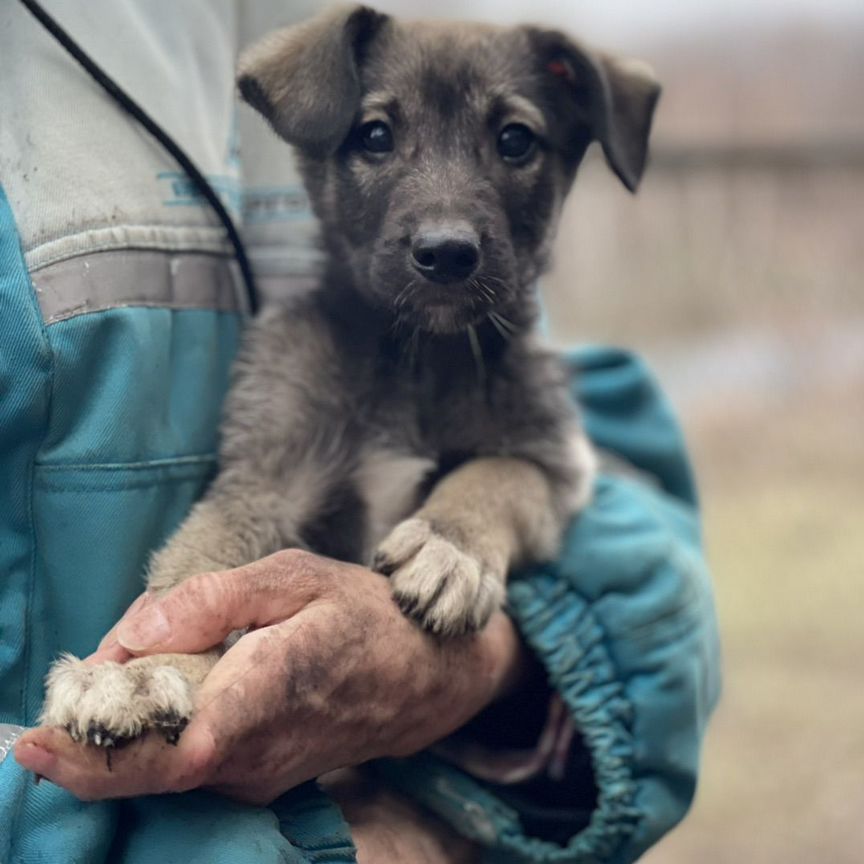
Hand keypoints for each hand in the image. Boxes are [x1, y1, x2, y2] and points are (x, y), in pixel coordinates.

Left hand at [16, 549, 524, 802]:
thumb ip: (214, 600)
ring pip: (160, 767)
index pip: (169, 753)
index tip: (35, 736)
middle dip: (88, 735)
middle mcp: (256, 753)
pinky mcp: (256, 779)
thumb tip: (135, 634)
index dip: (93, 757)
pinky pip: (186, 764)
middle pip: (144, 768)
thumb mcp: (296, 577)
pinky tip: (167, 687)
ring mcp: (256, 776)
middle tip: (73, 685)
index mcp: (267, 694)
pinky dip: (155, 733)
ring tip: (125, 673)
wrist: (422, 675)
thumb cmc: (362, 616)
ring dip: (122, 730)